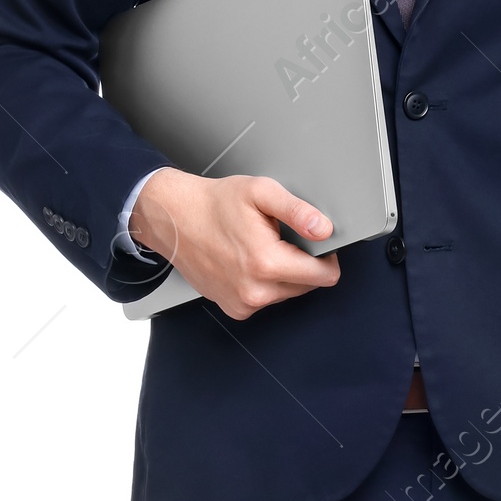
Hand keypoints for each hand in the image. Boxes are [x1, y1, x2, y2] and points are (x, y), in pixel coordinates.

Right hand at [129, 169, 339, 321]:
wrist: (173, 219)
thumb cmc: (212, 204)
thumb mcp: (260, 192)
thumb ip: (297, 211)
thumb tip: (323, 229)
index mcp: (266, 263)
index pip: (324, 276)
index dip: (326, 257)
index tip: (316, 243)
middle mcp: (255, 291)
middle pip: (307, 286)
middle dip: (301, 263)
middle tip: (278, 238)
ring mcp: (243, 304)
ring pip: (287, 293)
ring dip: (282, 273)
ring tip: (258, 247)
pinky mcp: (234, 309)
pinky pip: (266, 299)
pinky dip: (264, 283)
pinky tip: (246, 262)